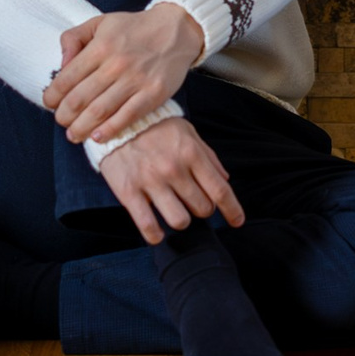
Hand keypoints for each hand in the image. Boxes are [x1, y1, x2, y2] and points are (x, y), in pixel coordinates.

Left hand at [47, 2, 204, 144]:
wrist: (178, 29)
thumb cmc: (135, 28)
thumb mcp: (100, 22)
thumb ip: (74, 38)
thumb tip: (61, 64)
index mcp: (101, 46)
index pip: (67, 78)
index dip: (52, 96)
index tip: (50, 103)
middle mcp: (116, 64)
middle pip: (80, 99)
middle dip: (64, 116)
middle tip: (61, 121)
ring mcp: (136, 80)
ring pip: (100, 112)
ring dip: (81, 128)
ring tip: (73, 134)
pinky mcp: (153, 94)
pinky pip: (127, 117)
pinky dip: (109, 130)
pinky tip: (97, 136)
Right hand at [96, 117, 243, 244]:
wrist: (116, 120)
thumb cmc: (157, 127)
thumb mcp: (188, 133)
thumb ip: (208, 157)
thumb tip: (224, 180)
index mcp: (191, 153)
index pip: (220, 190)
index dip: (232, 210)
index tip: (237, 221)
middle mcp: (174, 169)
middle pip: (202, 208)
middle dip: (203, 209)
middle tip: (193, 202)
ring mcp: (151, 181)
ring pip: (180, 220)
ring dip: (182, 220)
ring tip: (176, 211)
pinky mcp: (129, 192)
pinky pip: (148, 226)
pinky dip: (155, 235)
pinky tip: (157, 232)